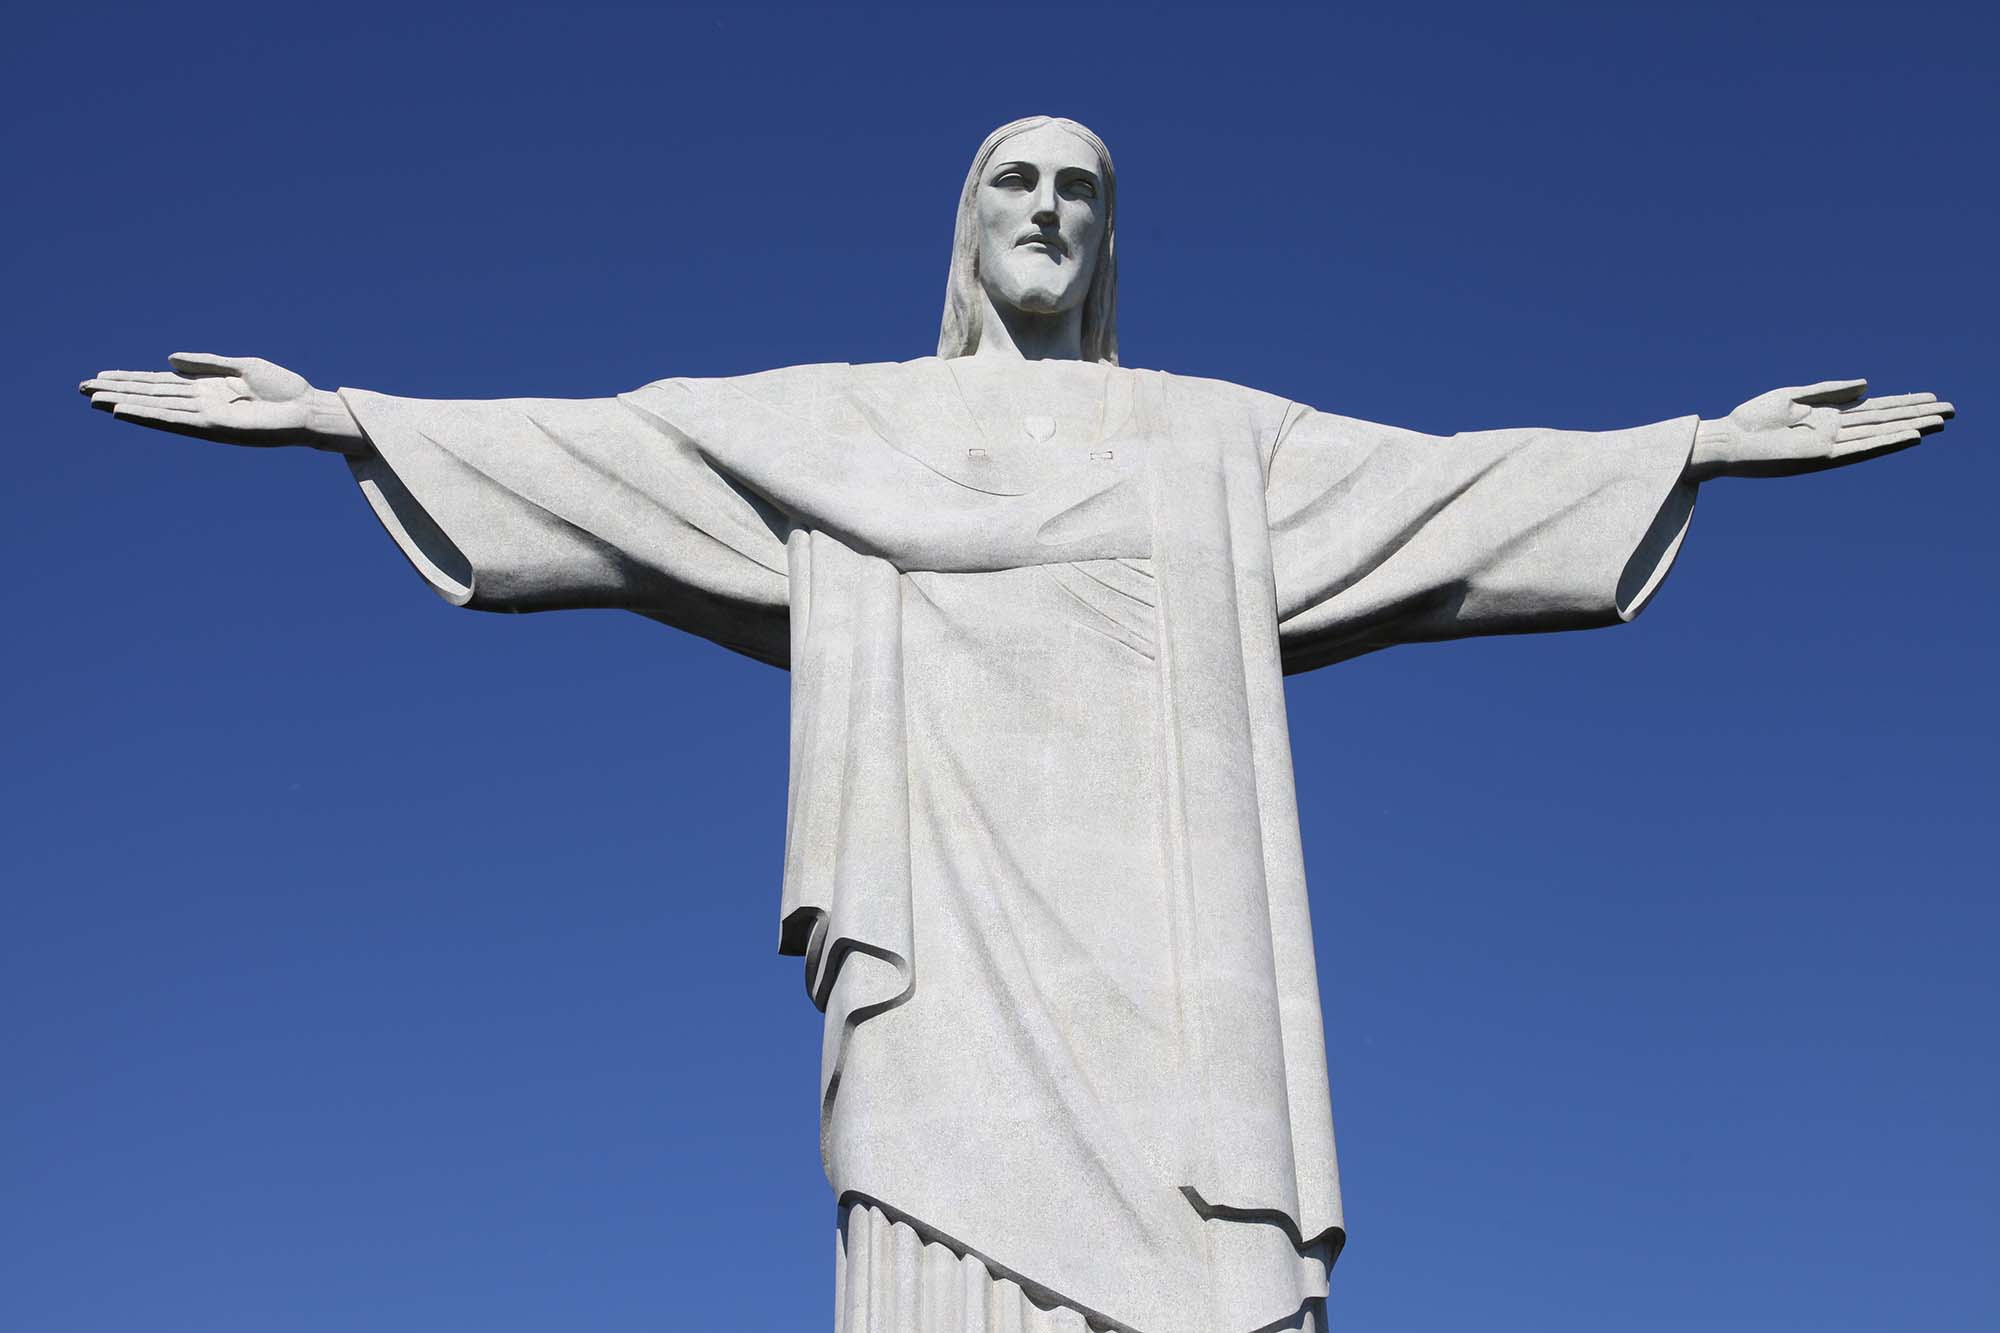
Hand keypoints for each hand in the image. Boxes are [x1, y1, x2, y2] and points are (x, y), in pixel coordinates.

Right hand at [79, 353, 366, 454]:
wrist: (309, 410)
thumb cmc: (284, 389)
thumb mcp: (242, 367)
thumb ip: (206, 363)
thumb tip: (168, 360)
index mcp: (207, 388)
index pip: (159, 384)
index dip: (129, 380)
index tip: (100, 377)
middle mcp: (201, 404)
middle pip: (151, 395)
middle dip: (117, 391)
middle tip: (81, 389)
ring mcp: (205, 417)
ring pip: (156, 409)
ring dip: (125, 404)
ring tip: (94, 400)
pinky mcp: (214, 428)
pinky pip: (175, 420)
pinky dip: (149, 416)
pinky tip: (125, 411)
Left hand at [1689, 379, 1953, 480]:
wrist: (1727, 441)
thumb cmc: (1752, 419)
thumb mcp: (1793, 396)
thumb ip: (1830, 390)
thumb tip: (1868, 385)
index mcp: (1828, 416)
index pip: (1874, 409)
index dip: (1903, 403)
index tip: (1931, 397)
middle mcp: (1834, 432)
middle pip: (1884, 421)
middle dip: (1916, 414)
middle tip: (1952, 410)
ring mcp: (1831, 445)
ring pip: (1879, 434)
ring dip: (1910, 427)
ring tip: (1940, 422)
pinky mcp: (1821, 457)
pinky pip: (1861, 449)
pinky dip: (1886, 443)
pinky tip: (1910, 436)